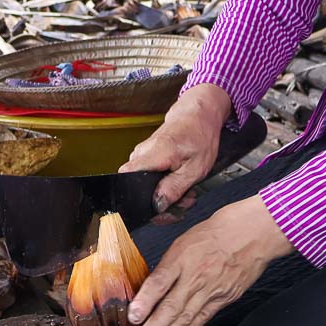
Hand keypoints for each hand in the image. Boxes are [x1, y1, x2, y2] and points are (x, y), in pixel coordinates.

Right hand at [122, 84, 232, 211]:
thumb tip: (157, 205)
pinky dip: (166, 183)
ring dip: (167, 193)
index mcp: (152, 155)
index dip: (139, 201)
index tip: (160, 210)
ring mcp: (143, 153)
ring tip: (187, 191)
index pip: (126, 180)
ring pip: (146, 184)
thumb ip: (174, 188)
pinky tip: (180, 182)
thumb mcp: (195, 169)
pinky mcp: (147, 155)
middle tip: (184, 202)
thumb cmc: (199, 135)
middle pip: (138, 188)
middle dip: (162, 202)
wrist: (199, 114)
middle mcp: (141, 154)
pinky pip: (150, 176)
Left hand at [128, 195, 291, 325]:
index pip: (159, 282)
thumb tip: (148, 290)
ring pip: (186, 317)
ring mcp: (211, 289)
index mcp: (181, 258)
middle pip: (171, 306)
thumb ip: (167, 267)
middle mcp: (195, 276)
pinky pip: (204, 317)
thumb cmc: (213, 235)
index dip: (145, 301)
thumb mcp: (182, 243)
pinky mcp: (223, 298)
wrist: (249, 234)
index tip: (133, 316)